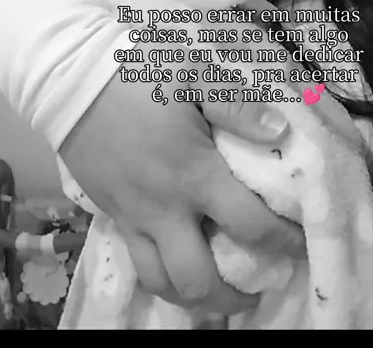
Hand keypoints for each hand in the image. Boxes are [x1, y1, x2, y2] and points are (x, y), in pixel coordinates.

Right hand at [59, 46, 304, 316]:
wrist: (71, 79)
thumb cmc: (139, 75)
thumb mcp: (195, 75)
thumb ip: (239, 107)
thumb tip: (281, 132)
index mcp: (194, 174)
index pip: (250, 225)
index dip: (283, 243)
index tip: (301, 245)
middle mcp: (164, 208)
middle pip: (199, 281)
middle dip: (234, 298)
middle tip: (258, 288)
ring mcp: (133, 216)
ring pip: (162, 282)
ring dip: (194, 297)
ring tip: (218, 292)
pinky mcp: (111, 214)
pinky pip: (137, 261)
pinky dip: (161, 273)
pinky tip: (177, 261)